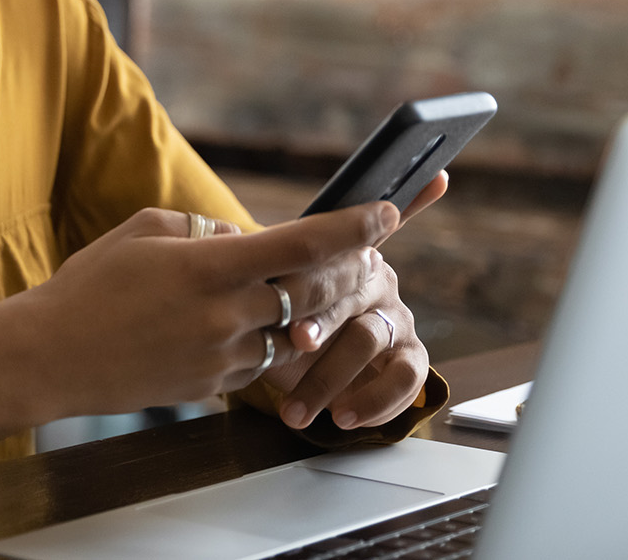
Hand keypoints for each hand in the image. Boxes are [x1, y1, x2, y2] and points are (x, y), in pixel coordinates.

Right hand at [0, 200, 398, 448]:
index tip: (388, 212)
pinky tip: (209, 327)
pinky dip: (251, 341)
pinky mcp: (214, 388)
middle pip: (308, 293)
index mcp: (210, 266)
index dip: (353, 227)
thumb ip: (206, 228)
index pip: (302, 245)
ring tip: (237, 293)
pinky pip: (255, 361)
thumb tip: (246, 240)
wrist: (51, 356)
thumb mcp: (145, 228)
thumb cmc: (92, 284)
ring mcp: (222, 357)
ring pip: (284, 331)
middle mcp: (226, 315)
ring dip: (282, 311)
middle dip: (330, 273)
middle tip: (341, 253)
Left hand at [264, 170, 447, 431]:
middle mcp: (378, 279)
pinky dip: (377, 401)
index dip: (375, 216)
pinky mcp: (408, 359)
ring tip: (298, 405)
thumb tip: (220, 233)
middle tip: (294, 339)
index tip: (386, 209)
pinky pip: (407, 377)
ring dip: (331, 372)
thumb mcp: (253, 281)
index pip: (368, 225)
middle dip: (320, 317)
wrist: (283, 367)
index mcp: (345, 250)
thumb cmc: (269, 313)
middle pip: (352, 289)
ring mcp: (396, 318)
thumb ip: (243, 254)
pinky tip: (343, 417)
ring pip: (369, 338)